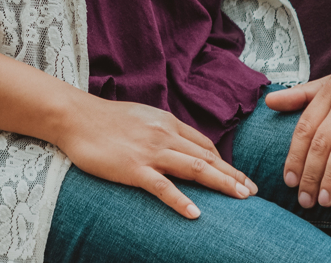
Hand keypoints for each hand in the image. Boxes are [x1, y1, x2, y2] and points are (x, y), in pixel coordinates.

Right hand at [53, 94, 258, 218]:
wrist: (76, 117)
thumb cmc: (106, 118)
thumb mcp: (144, 117)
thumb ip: (164, 130)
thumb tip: (180, 144)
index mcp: (169, 123)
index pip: (205, 145)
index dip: (225, 162)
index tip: (240, 177)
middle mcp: (166, 135)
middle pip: (208, 157)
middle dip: (233, 175)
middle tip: (253, 192)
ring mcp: (151, 152)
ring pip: (195, 168)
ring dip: (222, 184)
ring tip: (241, 198)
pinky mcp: (134, 168)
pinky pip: (163, 187)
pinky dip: (181, 200)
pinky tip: (196, 214)